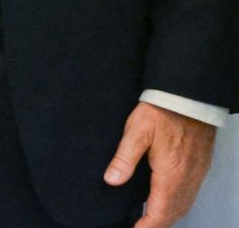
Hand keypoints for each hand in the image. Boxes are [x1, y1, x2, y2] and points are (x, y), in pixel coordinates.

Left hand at [103, 101, 216, 227]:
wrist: (189, 97)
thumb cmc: (161, 111)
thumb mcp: (136, 131)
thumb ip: (124, 157)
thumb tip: (112, 180)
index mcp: (170, 174)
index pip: (160, 211)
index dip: (147, 225)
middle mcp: (186, 178)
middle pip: (174, 212)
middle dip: (158, 224)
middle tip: (140, 227)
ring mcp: (196, 173)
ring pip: (184, 205)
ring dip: (168, 216)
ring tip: (151, 219)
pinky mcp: (200, 166)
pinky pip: (191, 194)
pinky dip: (178, 204)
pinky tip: (167, 201)